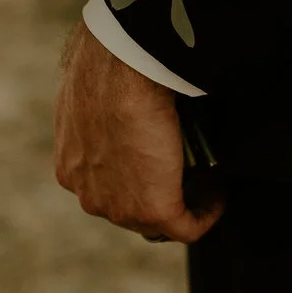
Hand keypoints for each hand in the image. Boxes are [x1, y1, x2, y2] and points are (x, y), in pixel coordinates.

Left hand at [52, 22, 221, 243]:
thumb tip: (129, 117)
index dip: (140, 180)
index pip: (108, 189)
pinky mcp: (153, 209)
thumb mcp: (95, 96)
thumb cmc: (108, 66)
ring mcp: (118, 207)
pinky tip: (220, 193)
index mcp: (71, 166)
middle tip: (193, 170)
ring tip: (209, 179)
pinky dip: (207, 213)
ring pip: (158, 220)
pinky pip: (187, 227)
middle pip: (131, 210)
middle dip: (163, 194)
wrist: (120, 69)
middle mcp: (88, 193)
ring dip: (185, 203)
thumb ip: (104, 120)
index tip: (166, 162)